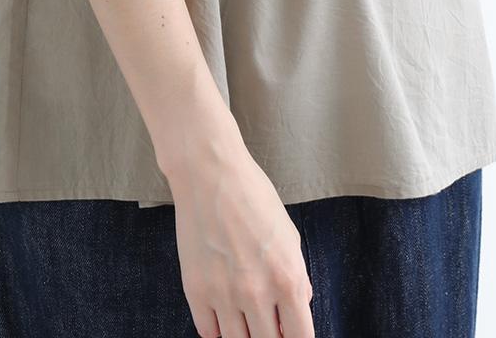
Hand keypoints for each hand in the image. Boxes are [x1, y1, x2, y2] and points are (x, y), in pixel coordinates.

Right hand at [170, 142, 314, 337]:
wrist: (209, 174)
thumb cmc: (252, 196)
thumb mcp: (289, 233)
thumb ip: (298, 276)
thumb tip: (300, 306)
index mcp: (287, 278)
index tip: (291, 335)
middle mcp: (256, 293)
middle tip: (268, 325)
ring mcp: (223, 295)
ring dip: (244, 335)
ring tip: (246, 318)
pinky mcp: (195, 291)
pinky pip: (208, 333)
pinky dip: (218, 330)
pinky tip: (224, 315)